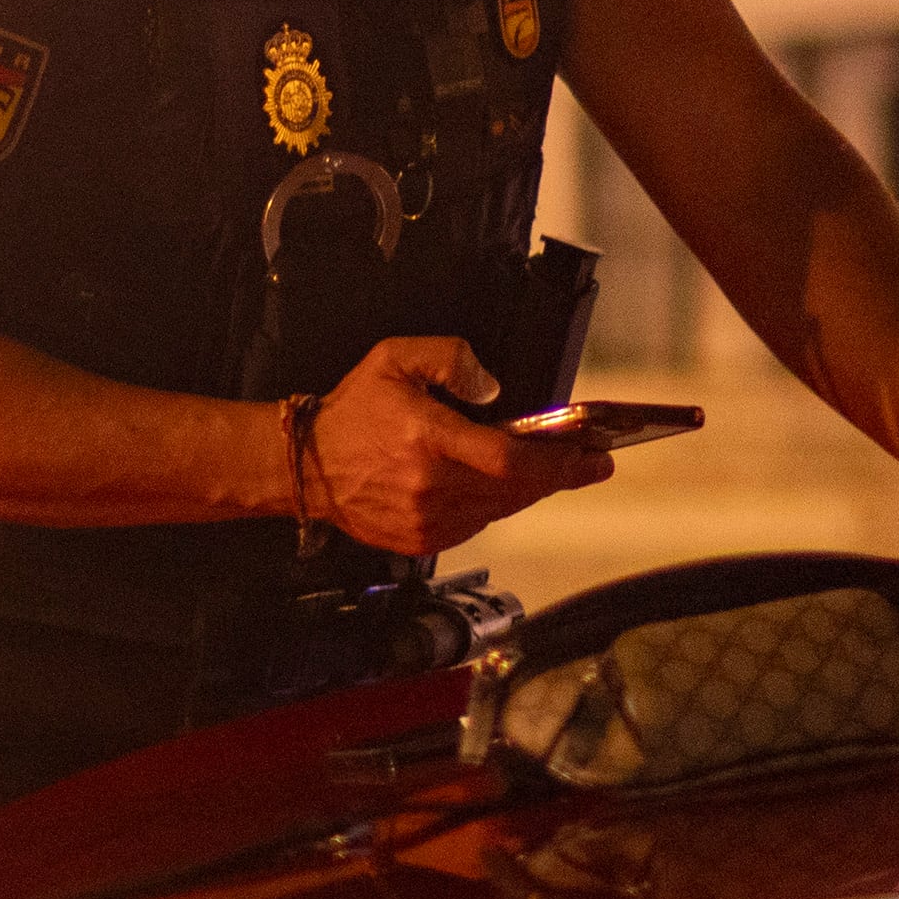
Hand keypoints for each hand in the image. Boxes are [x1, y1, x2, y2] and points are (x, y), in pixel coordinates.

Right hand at [299, 336, 609, 558]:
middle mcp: (430, 486)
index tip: (593, 455)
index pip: (509, 460)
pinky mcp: (423, 540)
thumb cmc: (351, 413)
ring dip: (529, 489)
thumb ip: (449, 358)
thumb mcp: (393, 358)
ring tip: (547, 470)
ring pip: (502, 507)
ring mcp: (427, 519)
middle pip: (517, 488)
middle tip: (591, 462)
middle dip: (560, 474)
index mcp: (426, 438)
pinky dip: (495, 504)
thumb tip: (492, 386)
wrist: (305, 466)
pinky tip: (496, 485)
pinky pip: (477, 523)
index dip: (559, 462)